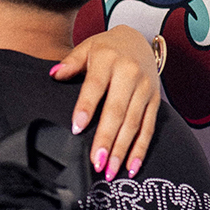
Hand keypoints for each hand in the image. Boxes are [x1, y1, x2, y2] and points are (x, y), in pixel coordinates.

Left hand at [52, 24, 159, 180]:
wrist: (137, 39)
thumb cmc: (106, 49)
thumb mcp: (86, 48)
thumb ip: (70, 62)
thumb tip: (54, 74)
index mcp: (109, 60)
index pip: (96, 86)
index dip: (87, 107)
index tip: (77, 128)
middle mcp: (130, 74)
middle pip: (117, 111)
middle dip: (107, 139)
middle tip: (96, 161)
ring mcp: (145, 89)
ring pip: (134, 123)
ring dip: (122, 150)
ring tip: (110, 170)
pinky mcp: (155, 101)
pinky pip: (149, 128)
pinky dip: (140, 149)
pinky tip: (132, 166)